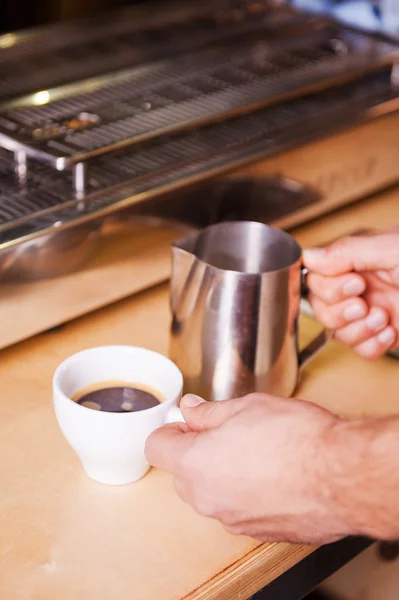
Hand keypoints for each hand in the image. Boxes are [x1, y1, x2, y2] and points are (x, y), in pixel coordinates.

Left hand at [145, 394, 355, 543]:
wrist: (343, 476)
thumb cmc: (297, 439)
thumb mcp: (247, 408)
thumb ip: (209, 413)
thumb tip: (190, 410)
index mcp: (196, 463)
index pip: (156, 448)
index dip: (171, 431)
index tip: (188, 425)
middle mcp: (208, 498)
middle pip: (183, 475)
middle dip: (198, 454)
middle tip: (228, 434)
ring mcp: (233, 520)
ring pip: (213, 494)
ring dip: (224, 475)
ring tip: (258, 453)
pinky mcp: (259, 532)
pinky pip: (240, 510)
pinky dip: (248, 494)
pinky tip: (275, 476)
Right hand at [303, 230, 398, 358]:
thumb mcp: (393, 248)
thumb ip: (348, 251)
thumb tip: (309, 256)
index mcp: (360, 261)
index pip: (317, 275)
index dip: (326, 285)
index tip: (353, 281)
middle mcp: (362, 287)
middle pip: (320, 306)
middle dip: (338, 310)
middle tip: (362, 302)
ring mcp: (372, 312)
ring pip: (337, 331)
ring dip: (356, 329)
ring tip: (382, 317)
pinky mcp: (385, 336)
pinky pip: (361, 351)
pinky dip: (372, 345)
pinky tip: (391, 331)